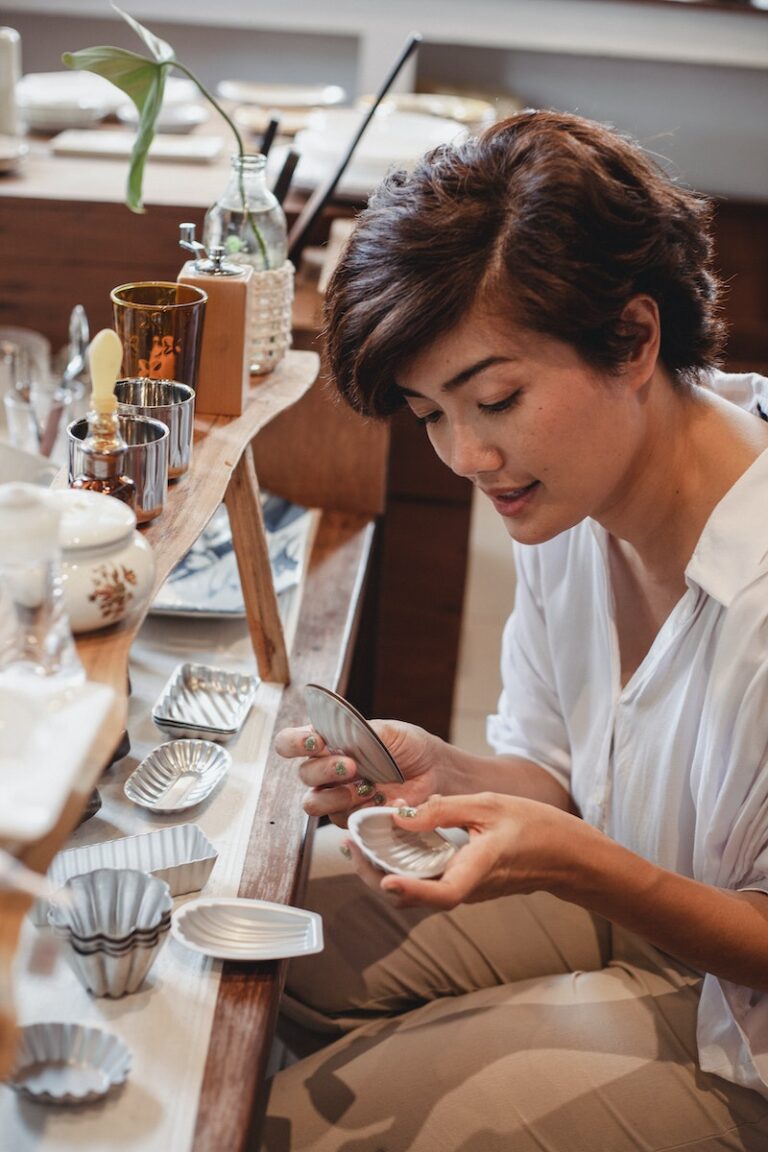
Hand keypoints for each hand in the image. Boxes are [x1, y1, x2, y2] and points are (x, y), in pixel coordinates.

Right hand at [273, 719, 446, 825]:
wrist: (435, 773)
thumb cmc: (409, 746)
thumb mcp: (387, 731)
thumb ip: (358, 731)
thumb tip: (333, 733)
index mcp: (328, 743)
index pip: (290, 742)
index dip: (294, 743)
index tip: (315, 742)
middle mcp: (327, 770)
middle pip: (304, 774)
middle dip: (324, 770)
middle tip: (351, 766)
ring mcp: (338, 796)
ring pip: (314, 803)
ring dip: (337, 796)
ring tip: (366, 788)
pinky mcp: (352, 818)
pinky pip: (342, 820)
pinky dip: (362, 810)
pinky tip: (383, 800)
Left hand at [350, 791, 590, 908]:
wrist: (565, 854)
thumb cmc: (533, 825)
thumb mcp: (489, 804)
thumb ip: (444, 810)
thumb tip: (400, 814)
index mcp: (478, 871)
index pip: (442, 896)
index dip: (411, 891)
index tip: (384, 878)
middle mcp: (466, 888)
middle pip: (412, 898)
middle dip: (375, 875)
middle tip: (350, 844)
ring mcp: (463, 889)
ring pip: (414, 891)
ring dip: (383, 870)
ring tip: (361, 840)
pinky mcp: (461, 884)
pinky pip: (424, 881)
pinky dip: (401, 865)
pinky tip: (389, 840)